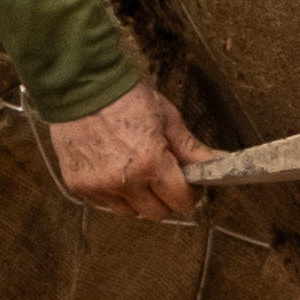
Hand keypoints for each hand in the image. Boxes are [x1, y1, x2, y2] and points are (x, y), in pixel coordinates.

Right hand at [44, 83, 203, 223]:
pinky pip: (105, 204)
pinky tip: (114, 169)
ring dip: (139, 198)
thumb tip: (220, 162)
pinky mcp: (78, 187)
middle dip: (166, 197)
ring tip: (137, 170)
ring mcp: (98, 187)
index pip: (181, 201)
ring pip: (130, 212)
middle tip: (164, 175)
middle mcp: (124, 182)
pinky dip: (114, 193)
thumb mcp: (167, 118)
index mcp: (150, 163)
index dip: (190, 193)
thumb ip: (191, 148)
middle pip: (157, 213)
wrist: (79, 86)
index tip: (189, 182)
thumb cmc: (126, 97)